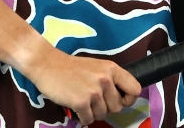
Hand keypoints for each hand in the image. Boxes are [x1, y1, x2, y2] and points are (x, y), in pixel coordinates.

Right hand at [22, 47, 140, 124]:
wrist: (47, 65)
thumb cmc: (72, 67)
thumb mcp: (97, 67)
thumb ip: (110, 79)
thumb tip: (121, 97)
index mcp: (112, 69)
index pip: (135, 89)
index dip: (129, 99)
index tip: (120, 100)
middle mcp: (105, 79)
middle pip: (117, 107)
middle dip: (107, 108)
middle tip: (94, 102)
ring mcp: (93, 91)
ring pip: (103, 114)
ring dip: (93, 113)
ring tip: (84, 102)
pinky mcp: (81, 102)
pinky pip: (89, 119)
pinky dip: (83, 117)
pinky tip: (76, 108)